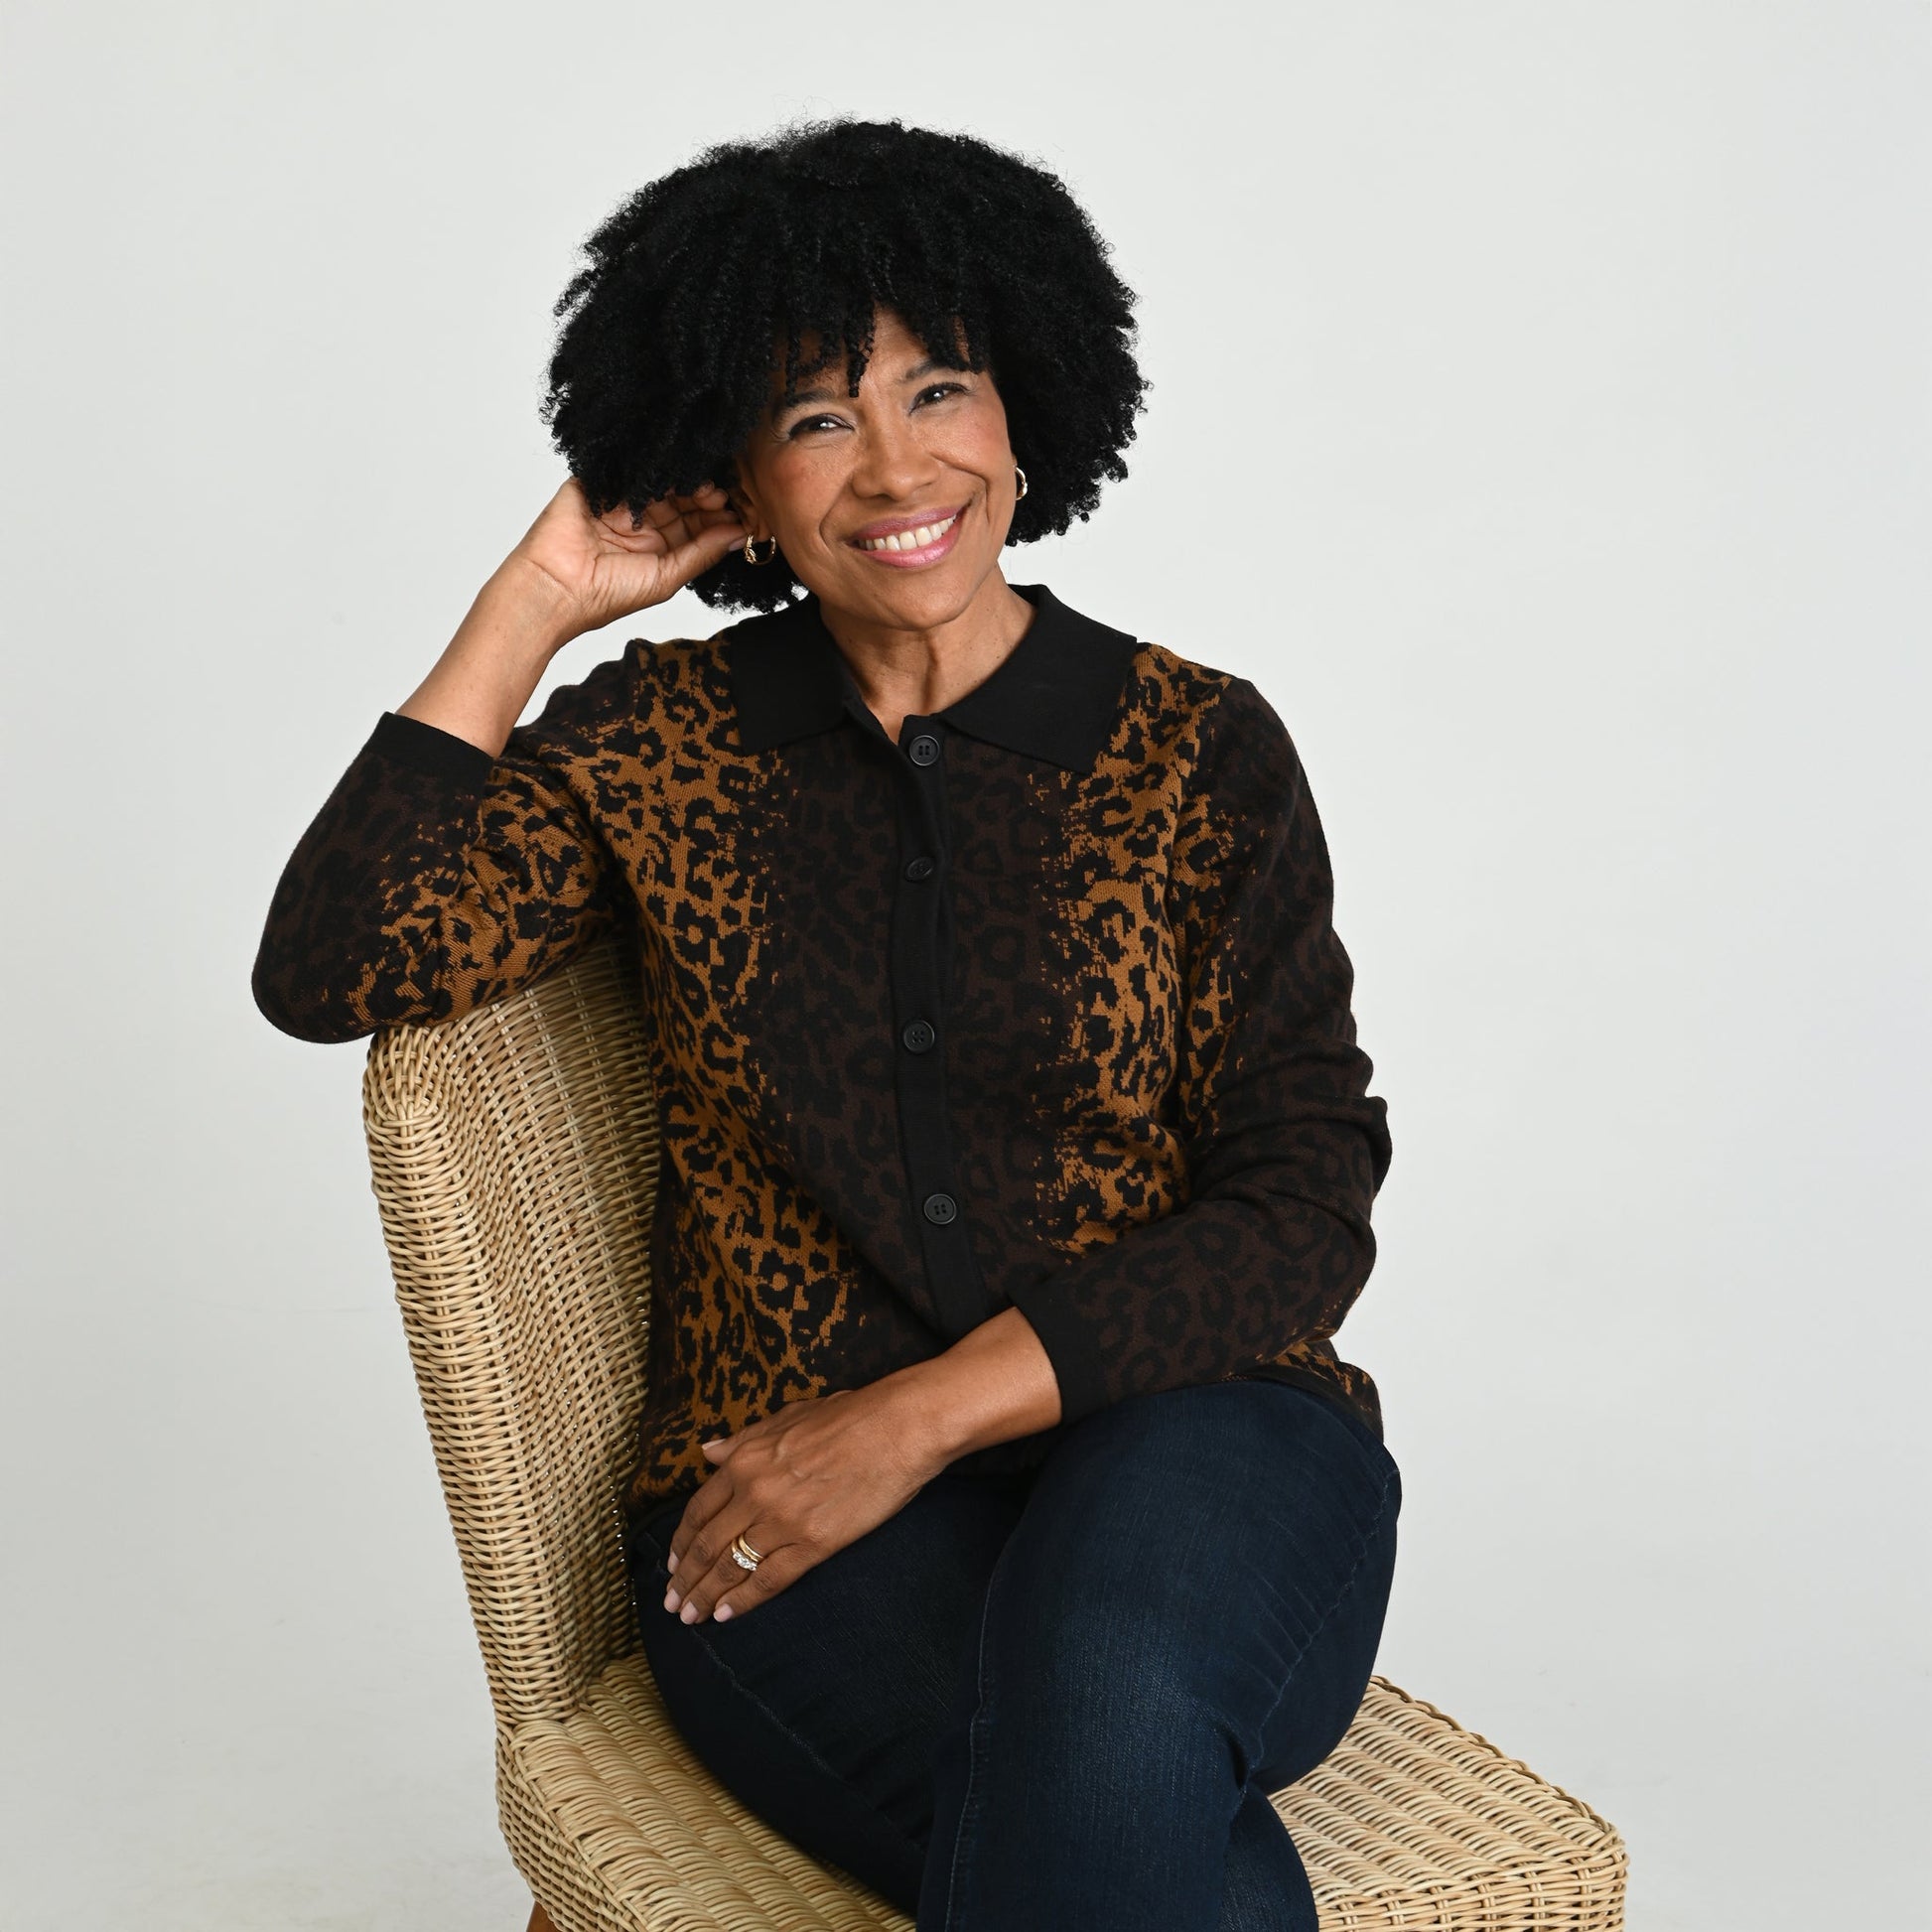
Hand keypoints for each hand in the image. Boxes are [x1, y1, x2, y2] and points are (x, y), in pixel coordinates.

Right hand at [506, 474, 747, 643]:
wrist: (555, 587)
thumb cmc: (606, 594)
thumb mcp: (667, 577)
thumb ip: (701, 554)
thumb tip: (738, 536)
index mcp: (656, 547)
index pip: (693, 524)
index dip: (716, 517)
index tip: (740, 512)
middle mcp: (639, 522)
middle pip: (680, 500)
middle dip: (703, 497)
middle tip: (723, 495)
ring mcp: (618, 501)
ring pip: (657, 482)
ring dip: (682, 482)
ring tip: (703, 487)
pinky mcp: (595, 483)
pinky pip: (627, 468)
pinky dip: (650, 468)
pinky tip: (671, 470)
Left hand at [661, 1382, 939, 1625]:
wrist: (898, 1428)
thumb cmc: (848, 1415)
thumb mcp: (786, 1416)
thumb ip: (742, 1440)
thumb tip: (707, 1450)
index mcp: (745, 1460)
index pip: (698, 1510)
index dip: (681, 1543)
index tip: (671, 1564)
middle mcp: (755, 1492)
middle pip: (707, 1545)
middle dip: (685, 1579)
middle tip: (670, 1603)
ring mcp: (783, 1520)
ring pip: (731, 1567)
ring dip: (705, 1595)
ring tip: (691, 1616)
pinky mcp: (814, 1543)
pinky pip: (769, 1579)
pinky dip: (743, 1601)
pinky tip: (727, 1615)